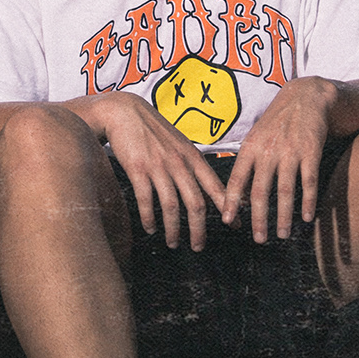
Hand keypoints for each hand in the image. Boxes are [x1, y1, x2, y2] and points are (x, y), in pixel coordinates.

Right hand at [83, 90, 226, 249]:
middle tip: (198, 246)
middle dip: (198, 230)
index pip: (216, 187)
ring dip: (173, 230)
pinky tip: (150, 227)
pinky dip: (149, 218)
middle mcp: (179, 163)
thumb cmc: (151, 128)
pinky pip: (147, 200)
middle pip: (195, 204)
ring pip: (172, 206)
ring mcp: (159, 166)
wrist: (123, 111)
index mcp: (192, 156)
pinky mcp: (138, 169)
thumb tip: (204, 186)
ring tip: (172, 243)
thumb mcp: (178, 142)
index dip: (227, 208)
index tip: (235, 226)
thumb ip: (191, 163)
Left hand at [222, 77, 336, 242]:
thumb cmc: (276, 123)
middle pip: (261, 191)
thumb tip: (240, 196)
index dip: (231, 200)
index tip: (228, 220)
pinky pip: (309, 182)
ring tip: (283, 235)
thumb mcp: (255, 138)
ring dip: (284, 216)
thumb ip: (247, 164)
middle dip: (259, 218)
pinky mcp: (312, 152)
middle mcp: (268, 151)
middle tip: (259, 239)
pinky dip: (308, 201)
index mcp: (250, 148)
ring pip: (285, 190)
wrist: (305, 97)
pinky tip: (306, 218)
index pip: (237, 178)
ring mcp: (290, 152)